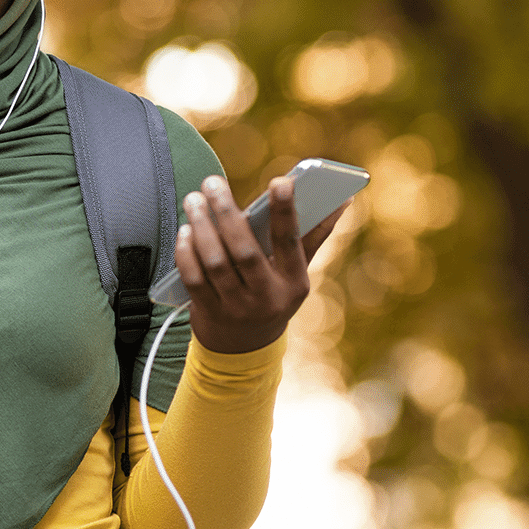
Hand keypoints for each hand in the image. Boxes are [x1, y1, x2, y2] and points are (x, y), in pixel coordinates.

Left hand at [176, 175, 347, 353]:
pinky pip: (194, 279)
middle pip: (245, 251)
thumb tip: (343, 199)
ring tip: (193, 201)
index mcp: (295, 282)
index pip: (290, 241)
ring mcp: (237, 308)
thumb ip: (314, 235)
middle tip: (211, 183)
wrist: (244, 347)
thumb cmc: (272, 294)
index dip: (286, 212)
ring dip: (201, 228)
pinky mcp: (209, 313)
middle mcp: (268, 297)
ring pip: (215, 263)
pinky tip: (185, 231)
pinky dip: (186, 253)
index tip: (281, 181)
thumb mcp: (295, 273)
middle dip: (226, 213)